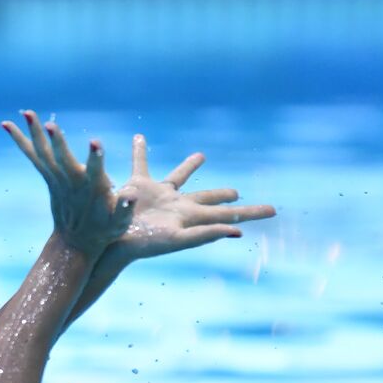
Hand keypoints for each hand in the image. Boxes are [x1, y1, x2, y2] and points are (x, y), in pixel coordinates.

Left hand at [3, 111, 134, 257]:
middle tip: (50, 125)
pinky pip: (33, 156)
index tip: (95, 143)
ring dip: (34, 134)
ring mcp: (56, 180)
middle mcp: (71, 183)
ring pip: (43, 154)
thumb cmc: (104, 231)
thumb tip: (131, 195)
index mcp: (93, 190)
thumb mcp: (120, 223)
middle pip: (62, 160)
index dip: (95, 158)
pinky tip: (8, 125)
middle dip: (57, 143)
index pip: (94, 171)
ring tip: (26, 112)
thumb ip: (125, 209)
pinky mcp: (48, 178)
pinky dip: (21, 141)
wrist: (74, 243)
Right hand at [101, 134, 276, 264]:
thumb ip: (206, 234)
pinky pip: (140, 164)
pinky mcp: (137, 186)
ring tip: (201, 156)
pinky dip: (139, 151)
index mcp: (191, 217)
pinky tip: (139, 138)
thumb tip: (237, 229)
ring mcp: (158, 195)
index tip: (273, 211)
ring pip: (178, 176)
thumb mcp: (176, 240)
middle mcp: (178, 206)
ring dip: (190, 166)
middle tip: (238, 193)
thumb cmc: (142, 244)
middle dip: (224, 196)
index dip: (252, 212)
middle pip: (208, 198)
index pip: (229, 213)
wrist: (108, 243)